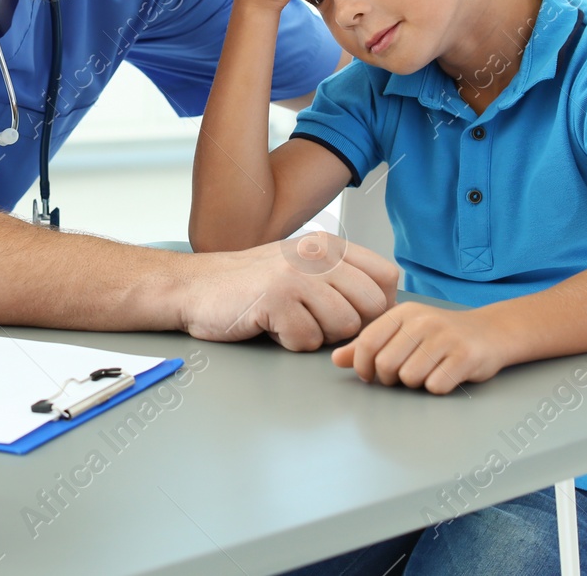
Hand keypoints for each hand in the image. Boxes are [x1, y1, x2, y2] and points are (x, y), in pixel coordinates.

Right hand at [181, 232, 399, 351]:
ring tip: (290, 319)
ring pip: (343, 326)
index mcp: (328, 245)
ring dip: (317, 334)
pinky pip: (308, 341)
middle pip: (371, 306)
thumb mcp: (303, 266)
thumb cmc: (252, 284)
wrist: (197, 287)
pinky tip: (271, 325)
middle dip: (350, 325)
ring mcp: (296, 275)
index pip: (386, 277)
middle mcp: (316, 254)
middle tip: (316, 321)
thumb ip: (343, 278)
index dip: (380, 305)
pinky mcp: (276, 300)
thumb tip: (388, 307)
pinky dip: (290, 341)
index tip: (356, 315)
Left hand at [332, 302, 506, 394]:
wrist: (490, 332)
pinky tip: (445, 375)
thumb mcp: (403, 332)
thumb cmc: (439, 335)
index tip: (368, 375)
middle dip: (389, 378)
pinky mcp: (465, 357)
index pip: (367, 342)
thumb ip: (369, 345)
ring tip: (427, 371)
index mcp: (403, 312)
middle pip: (386, 364)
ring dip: (415, 384)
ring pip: (410, 378)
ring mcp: (445, 338)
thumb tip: (335, 359)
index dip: (361, 365)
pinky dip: (437, 387)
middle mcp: (423, 321)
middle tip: (402, 376)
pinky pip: (435, 386)